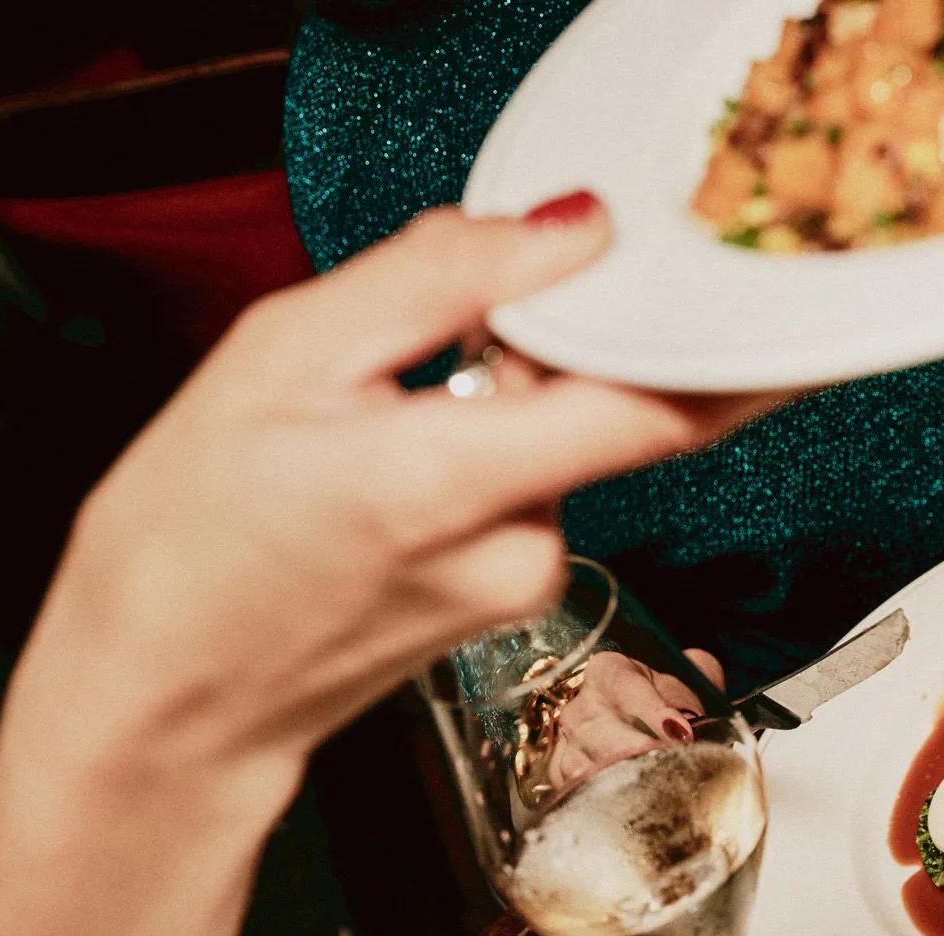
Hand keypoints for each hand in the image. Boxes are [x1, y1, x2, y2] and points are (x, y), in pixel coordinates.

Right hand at [8, 194, 780, 814]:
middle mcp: (524, 548)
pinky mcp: (522, 596)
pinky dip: (494, 445)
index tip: (774, 296)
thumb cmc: (193, 538)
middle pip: (609, 406)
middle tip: (448, 331)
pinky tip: (403, 463)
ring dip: (509, 394)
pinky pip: (540, 483)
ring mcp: (530, 582)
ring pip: (566, 441)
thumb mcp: (283, 357)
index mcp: (457, 483)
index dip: (736, 346)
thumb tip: (570, 232)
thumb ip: (438, 281)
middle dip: (555, 343)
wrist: (169, 695)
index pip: (661, 410)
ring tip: (386, 414)